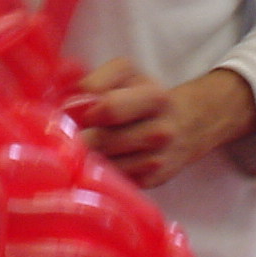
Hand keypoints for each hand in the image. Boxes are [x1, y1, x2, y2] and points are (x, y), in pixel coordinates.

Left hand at [67, 58, 255, 188]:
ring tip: (85, 144)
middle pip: (101, 140)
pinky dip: (101, 172)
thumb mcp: (126, 73)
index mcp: (154, 97)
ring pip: (104, 163)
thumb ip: (96, 80)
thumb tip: (68, 105)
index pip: (108, 108)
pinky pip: (113, 180)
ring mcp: (158, 161)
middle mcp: (160, 131)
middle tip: (69, 131)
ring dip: (87, 156)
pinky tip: (102, 159)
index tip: (72, 109)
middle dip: (79, 136)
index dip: (82, 110)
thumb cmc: (144, 95)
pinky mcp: (151, 183)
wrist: (187, 125)